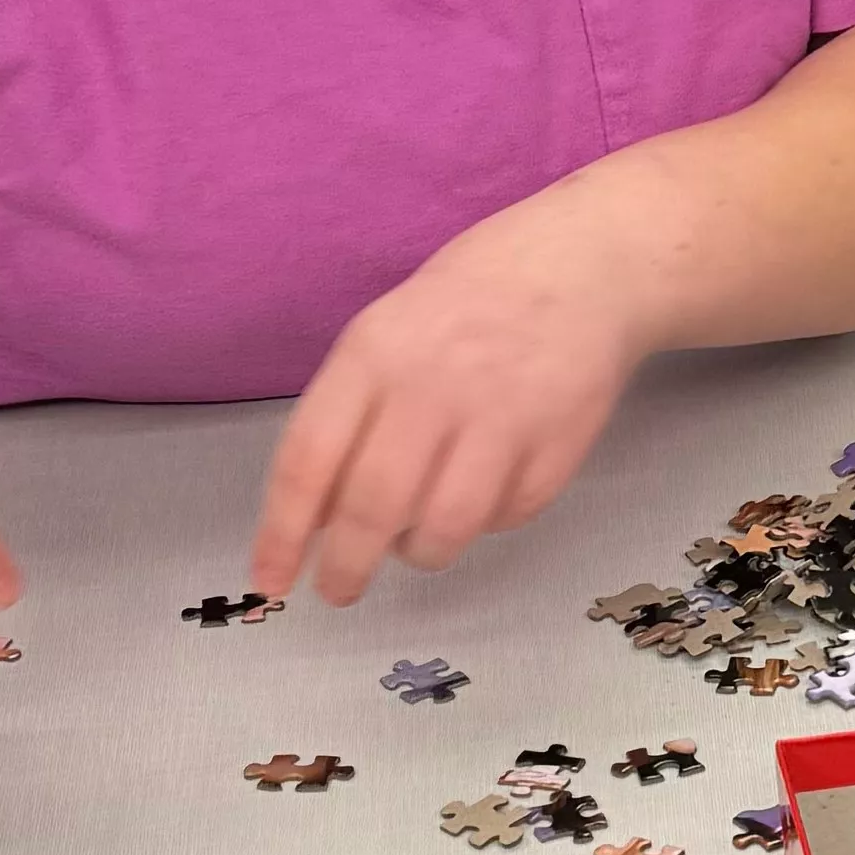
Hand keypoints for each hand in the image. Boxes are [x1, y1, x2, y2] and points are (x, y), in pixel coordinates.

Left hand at [255, 223, 644, 602]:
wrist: (584, 264)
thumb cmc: (466, 304)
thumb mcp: (386, 335)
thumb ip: (348, 417)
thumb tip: (315, 518)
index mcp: (375, 353)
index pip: (309, 459)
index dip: (281, 533)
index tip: (269, 581)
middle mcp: (434, 386)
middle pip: (374, 507)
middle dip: (348, 567)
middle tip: (340, 590)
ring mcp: (503, 417)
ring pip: (444, 529)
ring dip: (419, 553)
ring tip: (417, 539)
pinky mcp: (559, 444)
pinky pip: (506, 518)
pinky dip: (485, 524)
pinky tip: (482, 492)